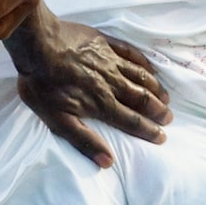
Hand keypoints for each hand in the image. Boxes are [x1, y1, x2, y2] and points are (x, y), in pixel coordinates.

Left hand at [8, 9, 171, 167]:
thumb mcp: (57, 120)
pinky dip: (145, 62)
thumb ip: (84, 140)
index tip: (162, 137)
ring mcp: (111, 61)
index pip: (131, 121)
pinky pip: (131, 53)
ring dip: (155, 88)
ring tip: (165, 97)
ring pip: (141, 76)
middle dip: (157, 110)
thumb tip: (108, 161)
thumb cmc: (43, 84)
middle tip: (169, 118)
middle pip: (141, 98)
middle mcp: (112, 83)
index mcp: (102, 103)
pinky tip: (151, 68)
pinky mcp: (106, 43)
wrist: (37, 44)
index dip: (148, 130)